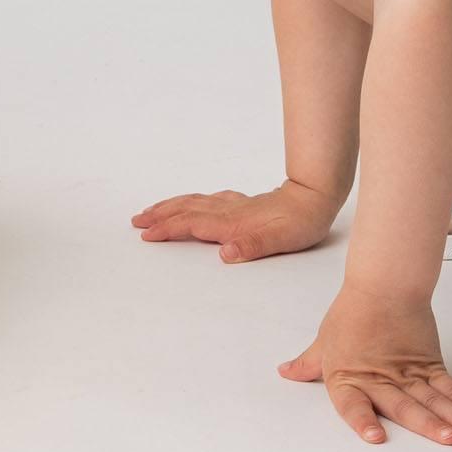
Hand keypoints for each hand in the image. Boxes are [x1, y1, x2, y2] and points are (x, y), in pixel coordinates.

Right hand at [131, 179, 340, 261]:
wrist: (315, 198)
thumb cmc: (299, 223)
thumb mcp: (279, 240)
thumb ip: (252, 246)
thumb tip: (225, 253)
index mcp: (232, 222)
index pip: (191, 224)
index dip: (167, 229)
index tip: (146, 234)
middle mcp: (228, 210)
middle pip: (186, 209)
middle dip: (159, 215)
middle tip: (137, 220)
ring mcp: (233, 204)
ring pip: (194, 202)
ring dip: (170, 206)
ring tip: (152, 210)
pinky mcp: (241, 203)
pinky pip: (205, 200)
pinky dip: (189, 202)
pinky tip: (191, 204)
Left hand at [278, 285, 451, 445]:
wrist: (383, 284)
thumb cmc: (351, 313)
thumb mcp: (324, 342)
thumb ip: (308, 364)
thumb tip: (286, 372)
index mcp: (348, 378)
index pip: (353, 404)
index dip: (363, 420)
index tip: (376, 437)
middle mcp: (380, 379)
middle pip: (405, 404)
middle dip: (428, 424)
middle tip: (447, 439)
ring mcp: (409, 373)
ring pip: (435, 398)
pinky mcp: (431, 365)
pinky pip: (450, 387)